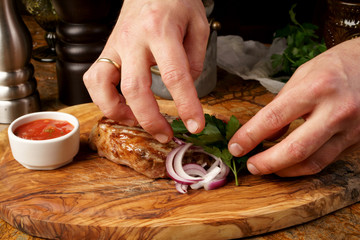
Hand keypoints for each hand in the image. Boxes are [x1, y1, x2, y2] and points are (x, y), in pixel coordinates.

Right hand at [83, 0, 208, 142]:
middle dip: (150, 120)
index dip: (186, 105)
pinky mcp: (106, 50)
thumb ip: (194, 59)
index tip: (195, 125)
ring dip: (117, 112)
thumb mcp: (198, 25)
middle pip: (134, 88)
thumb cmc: (175, 1)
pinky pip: (93, 78)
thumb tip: (185, 88)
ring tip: (136, 121)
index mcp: (161, 31)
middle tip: (166, 135)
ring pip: (101, 86)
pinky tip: (121, 104)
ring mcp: (115, 45)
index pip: (175, 76)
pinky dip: (103, 98)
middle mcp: (133, 40)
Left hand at [229, 38, 359, 176]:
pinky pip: (324, 161)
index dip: (250, 135)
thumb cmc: (334, 66)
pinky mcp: (354, 139)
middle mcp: (335, 110)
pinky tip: (287, 165)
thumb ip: (281, 104)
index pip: (274, 117)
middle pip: (295, 148)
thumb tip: (264, 133)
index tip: (235, 146)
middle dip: (267, 162)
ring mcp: (348, 128)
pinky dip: (301, 167)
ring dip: (283, 170)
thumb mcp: (302, 75)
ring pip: (311, 161)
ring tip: (265, 168)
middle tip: (250, 165)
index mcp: (316, 87)